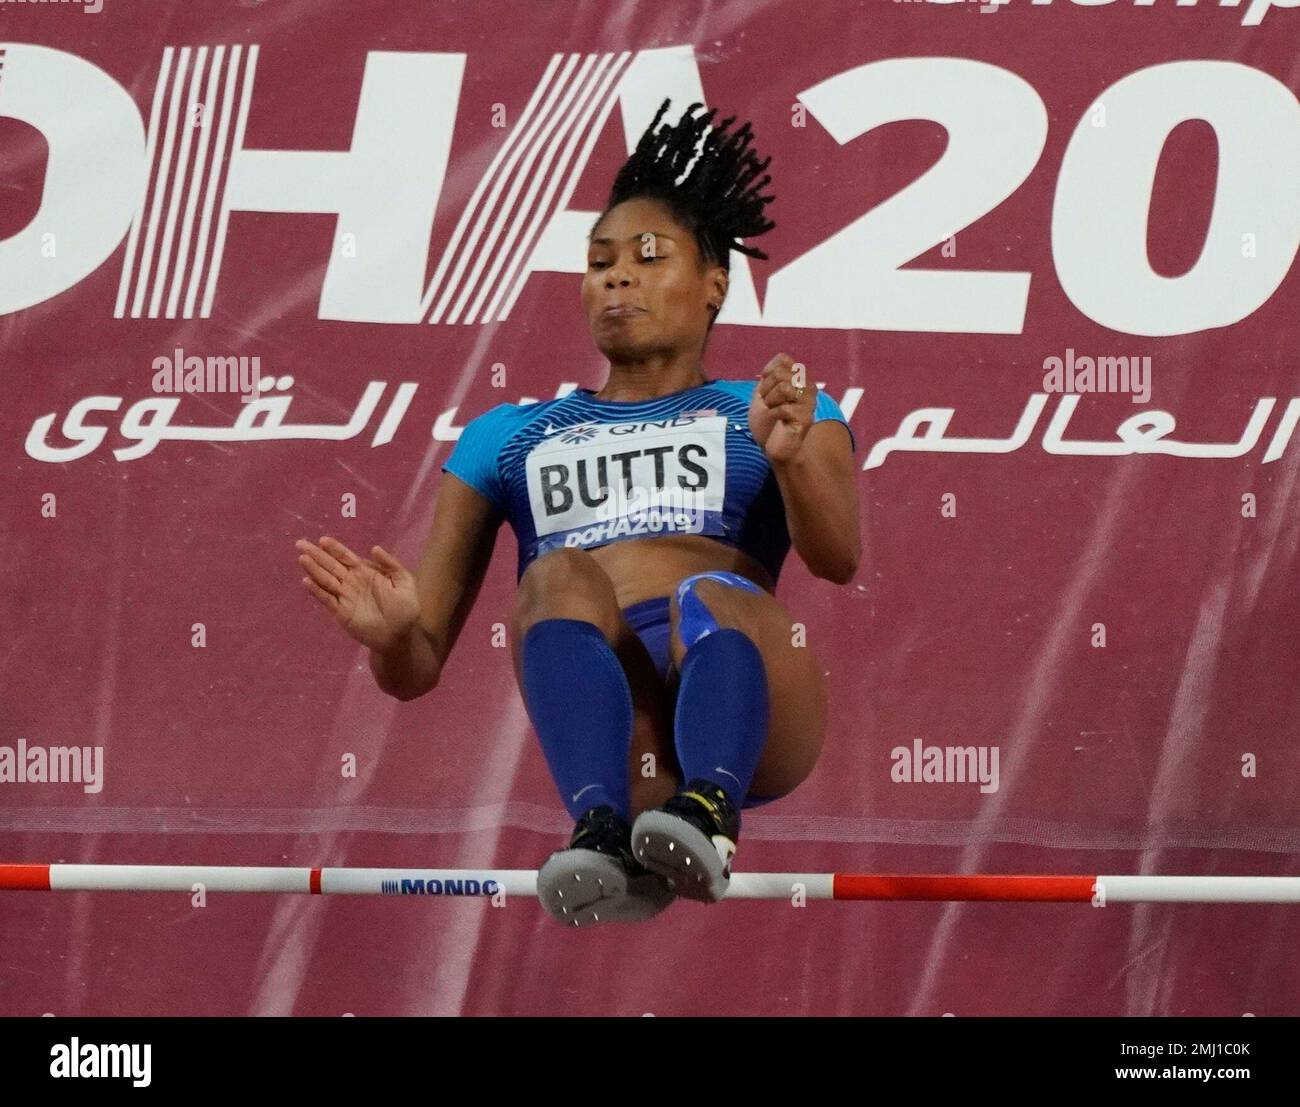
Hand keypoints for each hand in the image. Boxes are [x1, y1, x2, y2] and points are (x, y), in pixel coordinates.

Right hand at [295, 536, 420, 652]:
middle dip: (317, 555)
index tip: (322, 540)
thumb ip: (391, 564)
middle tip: (301, 543)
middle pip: (331, 565)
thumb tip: (374, 547)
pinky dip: (317, 591)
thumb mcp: (405, 582)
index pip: (346, 557)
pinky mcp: (341, 612)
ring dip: (314, 570)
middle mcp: (352, 582)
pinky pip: (327, 599)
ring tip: (302, 559)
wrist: (401, 636)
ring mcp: (345, 597)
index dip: (335, 548)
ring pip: (326, 580)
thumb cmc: (405, 609)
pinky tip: (307, 582)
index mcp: (365, 573)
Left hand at [748, 353, 815, 462]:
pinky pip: (784, 408)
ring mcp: (809, 402)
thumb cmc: (767, 422)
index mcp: (799, 378)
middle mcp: (808, 387)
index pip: (783, 359)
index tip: (766, 390)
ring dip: (770, 401)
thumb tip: (782, 358)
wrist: (772, 447)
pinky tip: (777, 421)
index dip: (767, 374)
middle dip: (766, 389)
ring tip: (772, 412)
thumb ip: (771, 374)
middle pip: (781, 373)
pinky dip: (773, 415)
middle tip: (768, 404)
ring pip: (784, 387)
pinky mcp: (807, 418)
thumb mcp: (763, 393)